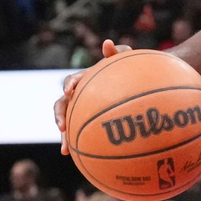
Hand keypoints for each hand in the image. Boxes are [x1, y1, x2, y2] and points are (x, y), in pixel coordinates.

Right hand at [54, 39, 130, 154]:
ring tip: (66, 150)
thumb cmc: (132, 69)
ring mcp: (84, 109)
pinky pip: (81, 133)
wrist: (140, 83)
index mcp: (86, 79)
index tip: (70, 91)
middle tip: (62, 126)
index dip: (69, 85)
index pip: (72, 81)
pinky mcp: (90, 121)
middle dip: (59, 116)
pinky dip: (79, 144)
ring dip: (65, 136)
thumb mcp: (127, 59)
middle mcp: (81, 95)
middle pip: (63, 105)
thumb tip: (108, 43)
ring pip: (69, 122)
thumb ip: (119, 52)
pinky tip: (79, 157)